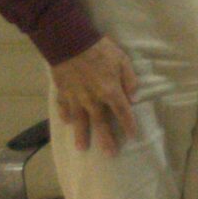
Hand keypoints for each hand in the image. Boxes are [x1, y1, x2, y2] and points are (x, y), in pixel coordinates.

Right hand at [50, 35, 139, 154]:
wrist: (71, 44)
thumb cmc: (101, 50)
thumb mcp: (123, 61)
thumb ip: (130, 80)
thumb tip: (135, 98)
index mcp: (110, 92)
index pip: (123, 113)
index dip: (129, 125)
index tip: (132, 136)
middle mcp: (93, 100)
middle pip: (101, 123)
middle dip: (106, 139)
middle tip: (109, 154)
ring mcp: (76, 98)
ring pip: (80, 121)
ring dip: (81, 135)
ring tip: (82, 148)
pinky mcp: (63, 93)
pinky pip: (64, 108)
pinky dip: (65, 116)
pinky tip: (68, 123)